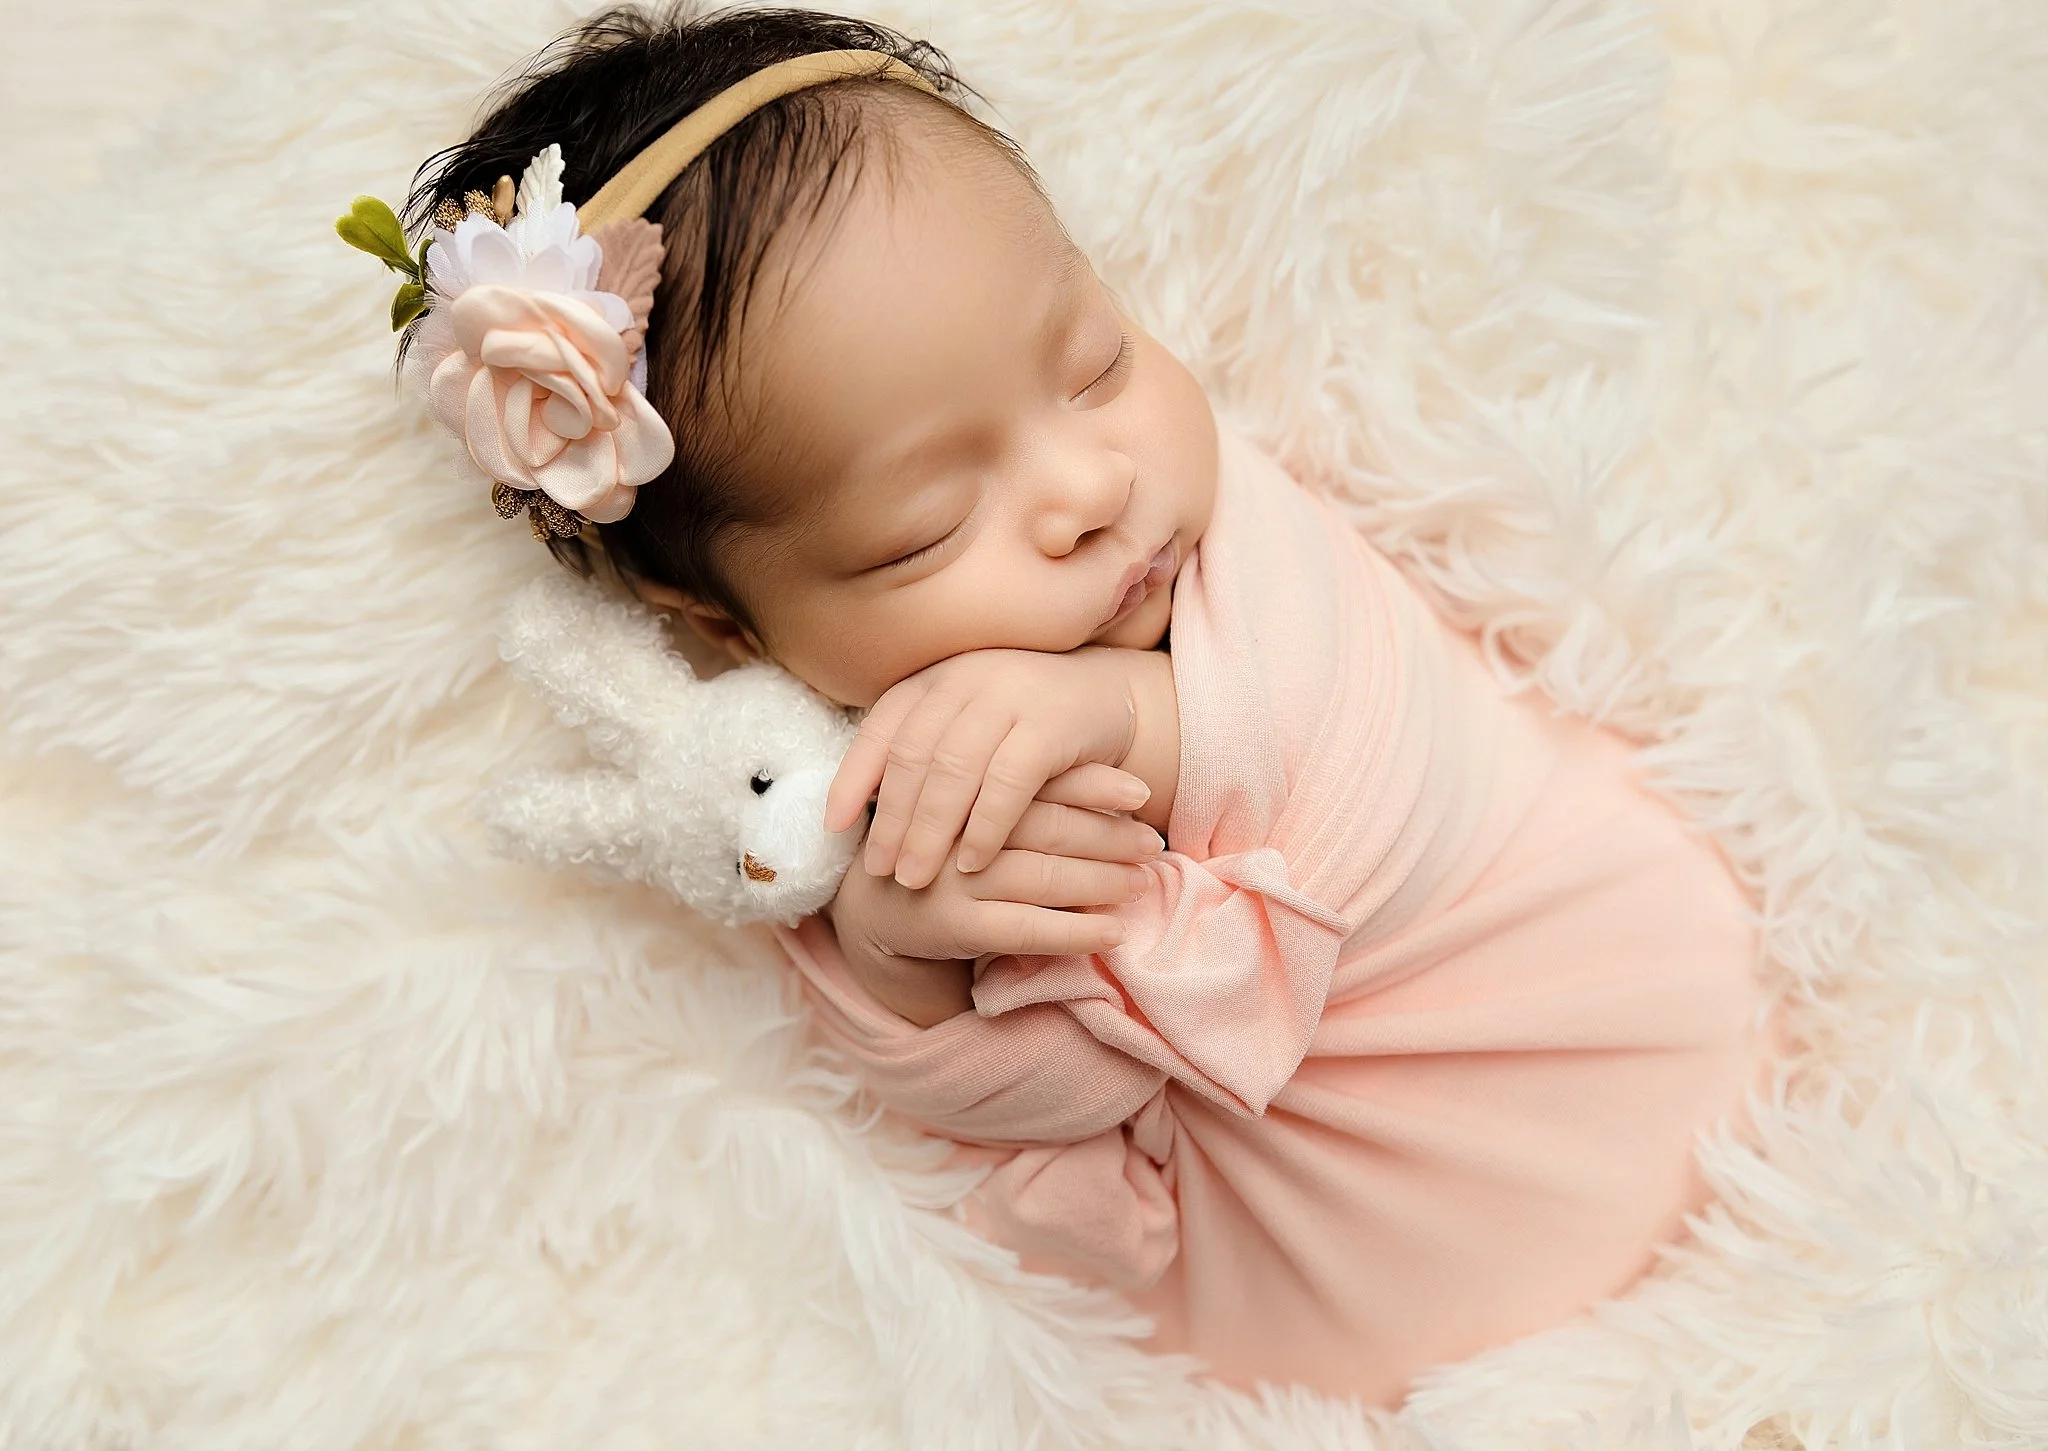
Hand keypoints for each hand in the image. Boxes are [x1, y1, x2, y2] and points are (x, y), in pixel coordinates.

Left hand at [823, 648, 1145, 889]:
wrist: (1109, 693)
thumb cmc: (1024, 721)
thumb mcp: (967, 721)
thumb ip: (923, 748)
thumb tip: (858, 807)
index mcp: (936, 679)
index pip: (881, 729)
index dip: (852, 778)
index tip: (833, 827)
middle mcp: (966, 680)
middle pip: (913, 757)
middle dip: (892, 819)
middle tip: (878, 871)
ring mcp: (1009, 699)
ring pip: (953, 771)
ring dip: (930, 830)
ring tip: (914, 878)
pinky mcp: (1051, 726)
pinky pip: (1007, 783)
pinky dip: (985, 827)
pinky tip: (971, 863)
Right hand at [827, 796, 1162, 1026]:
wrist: (878, 903)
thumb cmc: (946, 843)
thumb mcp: (973, 802)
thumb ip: (1023, 787)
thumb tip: (1120, 783)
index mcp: (962, 781)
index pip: (1037, 779)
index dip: (1092, 783)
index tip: (1140, 791)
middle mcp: (955, 826)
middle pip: (1046, 827)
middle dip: (1107, 836)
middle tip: (1152, 843)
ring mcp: (952, 876)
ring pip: (1041, 877)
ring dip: (1101, 881)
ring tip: (1141, 883)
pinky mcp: (952, 924)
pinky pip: (1026, 930)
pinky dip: (1076, 932)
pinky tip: (1114, 934)